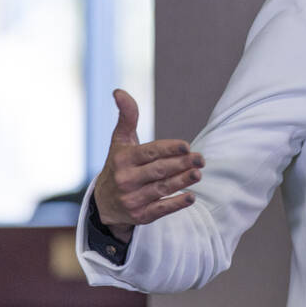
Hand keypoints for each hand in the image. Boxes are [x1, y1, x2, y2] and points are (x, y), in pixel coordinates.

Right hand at [92, 89, 204, 242]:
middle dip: (181, 164)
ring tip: (198, 174)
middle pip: (159, 170)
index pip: (149, 153)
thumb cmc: (119, 164)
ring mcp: (132, 199)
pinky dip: (175, 204)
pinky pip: (160, 209)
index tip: (187, 146)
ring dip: (181, 181)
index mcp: (122, 159)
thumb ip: (127, 116)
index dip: (168, 149)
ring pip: (161, 188)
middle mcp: (125, 179)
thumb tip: (119, 91)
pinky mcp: (140, 216)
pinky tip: (191, 197)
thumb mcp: (120, 141)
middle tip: (201, 159)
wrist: (104, 202)